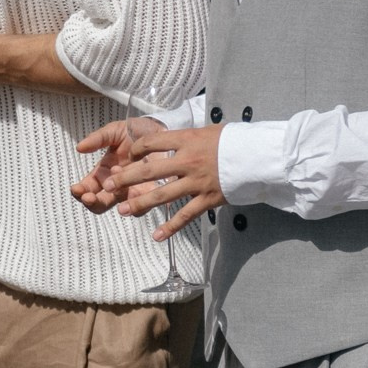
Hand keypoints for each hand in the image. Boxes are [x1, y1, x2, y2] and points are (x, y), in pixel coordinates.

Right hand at [71, 116, 161, 213]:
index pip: (88, 187)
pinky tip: (134, 190)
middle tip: (89, 197)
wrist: (163, 129)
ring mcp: (134, 191)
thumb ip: (98, 139)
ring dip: (114, 199)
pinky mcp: (152, 194)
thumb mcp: (114, 131)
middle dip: (92, 202)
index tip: (77, 188)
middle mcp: (117, 185)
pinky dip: (136, 203)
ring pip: (120, 208)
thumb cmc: (137, 131)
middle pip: (100, 203)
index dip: (80, 191)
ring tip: (114, 182)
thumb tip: (79, 148)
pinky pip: (143, 207)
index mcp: (104, 172)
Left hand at [98, 124, 224, 239]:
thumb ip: (187, 138)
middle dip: (125, 179)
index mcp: (187, 140)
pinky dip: (171, 228)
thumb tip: (172, 140)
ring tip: (122, 211)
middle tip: (107, 185)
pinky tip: (157, 236)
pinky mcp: (208, 199)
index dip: (136, 149)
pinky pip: (185, 216)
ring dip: (140, 204)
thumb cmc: (235, 141)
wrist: (260, 156)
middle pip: (149, 171)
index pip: (152, 143)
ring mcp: (197, 182)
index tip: (128, 156)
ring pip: (162, 195)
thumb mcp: (208, 131)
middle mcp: (188, 161)